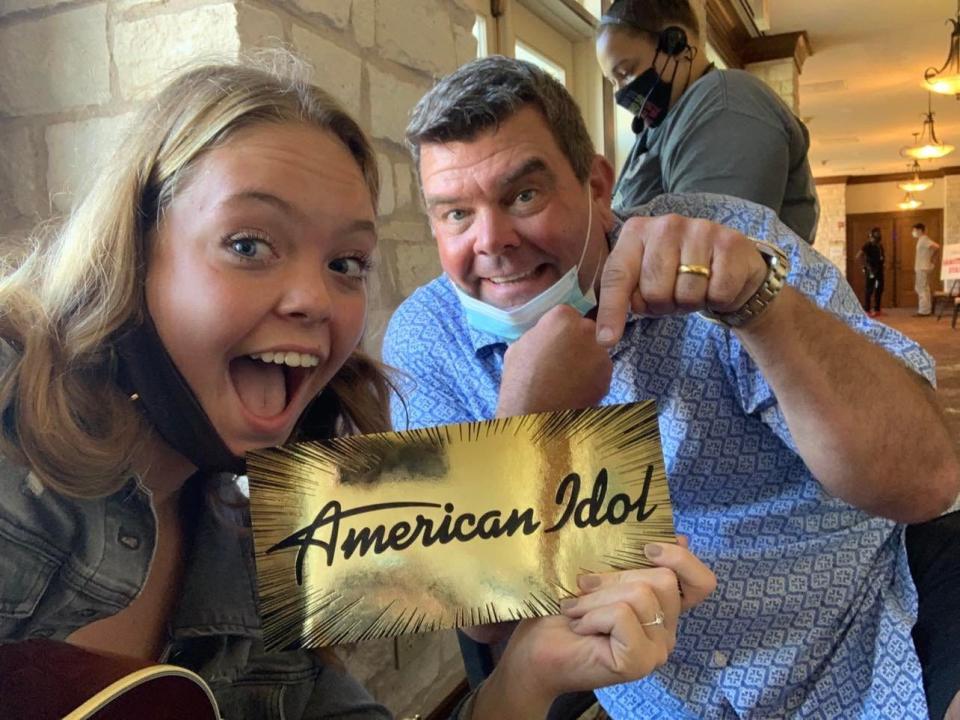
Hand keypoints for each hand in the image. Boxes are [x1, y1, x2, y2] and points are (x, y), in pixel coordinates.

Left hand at [472, 539, 715, 718]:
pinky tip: (581, 628)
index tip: (647, 548)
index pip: (701, 584)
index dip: (682, 560)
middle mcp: (666, 631)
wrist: (535, 651)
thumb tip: (680, 537)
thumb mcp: (603, 576)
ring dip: (598, 597)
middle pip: (663, 579)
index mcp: (662, 608)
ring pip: (642, 594)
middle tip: (583, 587)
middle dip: (615, 576)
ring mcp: (656, 650)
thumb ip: (636, 561)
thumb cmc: (566, 611)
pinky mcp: (639, 662)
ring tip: (576, 610)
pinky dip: (594, 615)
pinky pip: (624, 616)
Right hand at [496, 305, 612, 417]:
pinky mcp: (608, 375)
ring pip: (595, 350)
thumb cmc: (520, 380)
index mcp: (562, 317)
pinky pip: (600, 370)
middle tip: (563, 357)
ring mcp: (601, 353)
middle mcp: (587, 329)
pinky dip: (592, 377)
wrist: (535, 416)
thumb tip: (545, 335)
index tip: (553, 339)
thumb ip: (538, 334)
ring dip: (586, 359)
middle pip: (586, 328)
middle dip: (577, 340)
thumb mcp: (519, 346)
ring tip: (568, 376)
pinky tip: (576, 388)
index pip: (567, 313)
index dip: (560, 327)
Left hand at [594, 214, 768, 346]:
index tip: (606, 340)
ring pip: (687, 294)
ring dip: (691, 303)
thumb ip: (622, 296)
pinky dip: (718, 300)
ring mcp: (700, 230)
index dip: (611, 310)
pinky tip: (718, 284)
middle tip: (673, 294)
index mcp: (636, 232)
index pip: (617, 276)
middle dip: (663, 305)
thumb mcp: (643, 281)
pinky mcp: (730, 242)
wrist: (730, 265)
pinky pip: (717, 293)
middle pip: (654, 291)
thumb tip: (603, 335)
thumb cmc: (677, 276)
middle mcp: (666, 224)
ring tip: (696, 288)